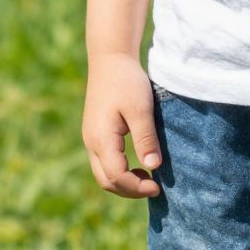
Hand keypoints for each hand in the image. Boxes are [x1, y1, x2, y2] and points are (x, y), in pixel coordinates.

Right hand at [82, 54, 162, 197]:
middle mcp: (91, 143)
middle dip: (130, 190)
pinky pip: (104, 163)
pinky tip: (138, 165)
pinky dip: (119, 172)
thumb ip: (145, 139)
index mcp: (101, 139)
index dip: (137, 187)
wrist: (110, 59)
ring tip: (148, 178)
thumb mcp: (140, 109)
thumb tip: (153, 167)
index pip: (116, 177)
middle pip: (106, 181)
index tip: (159, 186)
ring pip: (103, 175)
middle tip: (155, 187)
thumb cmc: (127, 81)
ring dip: (124, 182)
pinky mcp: (95, 134)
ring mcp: (91, 139)